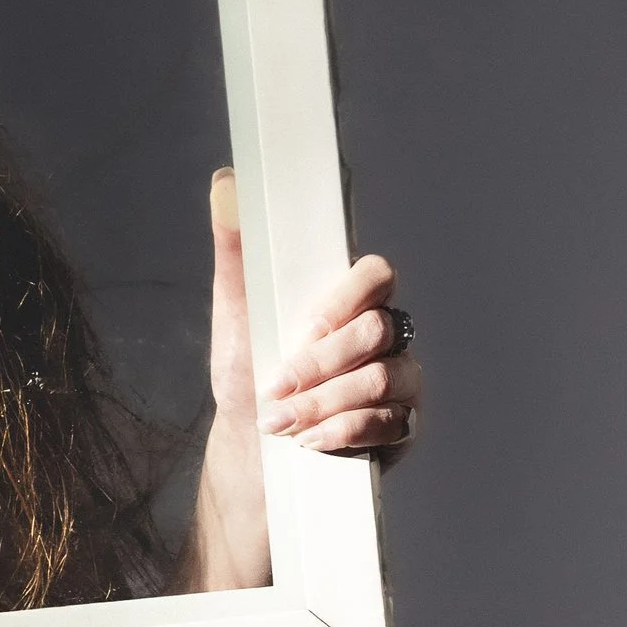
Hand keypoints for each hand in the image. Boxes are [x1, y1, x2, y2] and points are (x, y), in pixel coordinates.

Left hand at [253, 214, 422, 461]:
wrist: (251, 444)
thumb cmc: (248, 371)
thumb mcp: (235, 312)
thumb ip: (236, 249)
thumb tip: (226, 182)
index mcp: (348, 298)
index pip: (376, 275)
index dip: (347, 298)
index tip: (305, 328)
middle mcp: (383, 333)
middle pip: (378, 330)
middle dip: (322, 364)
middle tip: (276, 388)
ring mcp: (398, 378)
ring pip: (383, 379)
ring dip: (326, 402)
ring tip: (282, 422)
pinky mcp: (400, 424)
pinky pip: (389, 423)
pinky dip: (344, 431)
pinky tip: (311, 442)